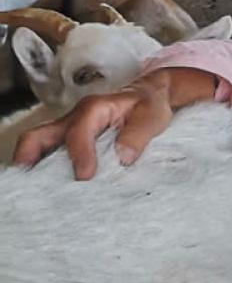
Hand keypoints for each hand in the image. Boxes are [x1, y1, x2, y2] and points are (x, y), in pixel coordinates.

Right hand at [14, 67, 216, 179]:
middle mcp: (76, 117)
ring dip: (34, 161)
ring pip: (41, 141)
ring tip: (35, 186)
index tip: (84, 177)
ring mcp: (71, 127)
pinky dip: (45, 163)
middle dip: (29, 155)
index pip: (79, 133)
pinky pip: (52, 148)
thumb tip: (123, 157)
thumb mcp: (151, 118)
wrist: (150, 95)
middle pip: (41, 133)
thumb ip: (138, 136)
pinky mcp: (73, 137)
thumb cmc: (149, 105)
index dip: (79, 156)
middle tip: (29, 181)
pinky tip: (50, 182)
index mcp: (95, 109)